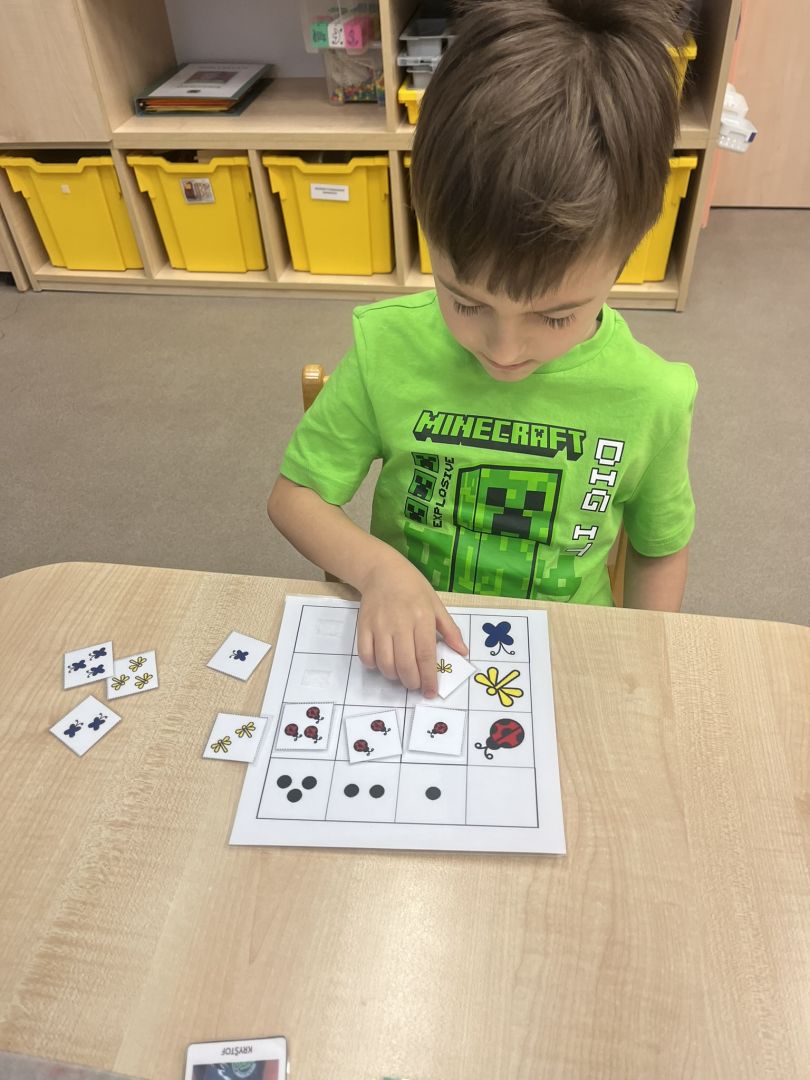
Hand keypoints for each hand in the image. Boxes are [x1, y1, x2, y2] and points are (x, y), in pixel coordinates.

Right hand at [355, 550, 467, 697]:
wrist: (383, 571)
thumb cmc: (414, 588)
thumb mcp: (436, 605)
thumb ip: (450, 630)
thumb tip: (463, 652)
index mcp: (422, 618)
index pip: (425, 655)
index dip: (429, 678)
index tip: (431, 692)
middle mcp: (400, 623)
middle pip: (405, 664)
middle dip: (412, 682)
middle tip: (415, 684)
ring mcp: (379, 625)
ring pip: (385, 663)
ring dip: (394, 676)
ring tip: (400, 673)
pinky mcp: (363, 626)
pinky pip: (366, 655)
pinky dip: (374, 665)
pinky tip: (382, 662)